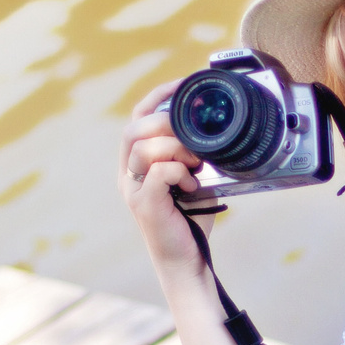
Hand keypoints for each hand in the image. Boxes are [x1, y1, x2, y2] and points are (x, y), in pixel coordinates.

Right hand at [119, 78, 212, 280]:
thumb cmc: (190, 220)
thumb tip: (215, 127)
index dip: (159, 95)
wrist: (186, 260)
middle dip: (166, 123)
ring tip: (196, 163)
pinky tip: (193, 184)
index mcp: (137, 162)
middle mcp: (128, 173)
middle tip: (193, 136)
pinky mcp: (143, 204)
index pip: (138, 116)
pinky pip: (158, 172)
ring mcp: (132, 189)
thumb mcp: (194, 177)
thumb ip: (195, 153)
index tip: (184, 84)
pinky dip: (180, 172)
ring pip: (143, 147)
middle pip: (134, 128)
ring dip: (176, 148)